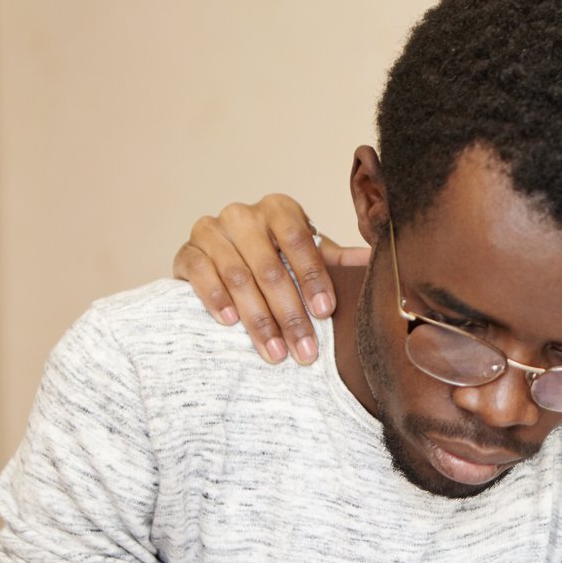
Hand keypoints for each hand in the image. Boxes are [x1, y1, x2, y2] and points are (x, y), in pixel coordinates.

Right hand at [172, 193, 369, 365]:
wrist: (226, 258)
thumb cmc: (278, 259)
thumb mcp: (310, 257)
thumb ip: (339, 261)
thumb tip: (374, 260)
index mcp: (280, 210)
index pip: (299, 241)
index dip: (313, 278)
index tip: (327, 313)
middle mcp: (243, 214)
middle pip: (269, 266)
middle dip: (290, 314)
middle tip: (306, 351)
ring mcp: (210, 230)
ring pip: (236, 275)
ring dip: (258, 319)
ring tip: (275, 352)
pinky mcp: (186, 251)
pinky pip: (199, 272)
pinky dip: (214, 297)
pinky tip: (229, 323)